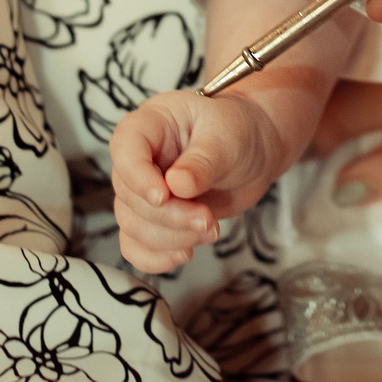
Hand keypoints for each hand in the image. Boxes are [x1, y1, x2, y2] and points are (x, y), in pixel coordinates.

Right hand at [110, 91, 281, 272]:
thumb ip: (202, 161)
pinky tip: (184, 253)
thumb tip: (177, 185)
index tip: (165, 196)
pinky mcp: (153, 218)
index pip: (125, 148)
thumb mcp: (227, 137)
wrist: (256, 152)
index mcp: (150, 123)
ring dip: (171, 238)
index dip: (138, 177)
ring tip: (210, 229)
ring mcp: (142, 190)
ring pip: (133, 225)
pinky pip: (135, 245)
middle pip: (130, 196)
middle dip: (171, 216)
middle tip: (207, 219)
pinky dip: (156, 258)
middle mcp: (140, 158)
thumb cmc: (239, 130)